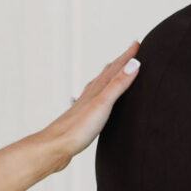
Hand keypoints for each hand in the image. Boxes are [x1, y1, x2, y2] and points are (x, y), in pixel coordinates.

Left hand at [41, 41, 141, 169]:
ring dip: (108, 76)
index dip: (127, 56)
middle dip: (119, 62)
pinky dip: (98, 94)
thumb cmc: (77, 128)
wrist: (54, 147)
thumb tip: (134, 63)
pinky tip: (94, 101)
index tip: (136, 43)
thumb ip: (118, 85)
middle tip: (129, 52)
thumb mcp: (103, 104)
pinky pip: (93, 101)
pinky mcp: (81, 119)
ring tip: (113, 71)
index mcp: (96, 90)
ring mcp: (84, 106)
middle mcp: (89, 95)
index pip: (115, 68)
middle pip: (106, 74)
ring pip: (98, 86)